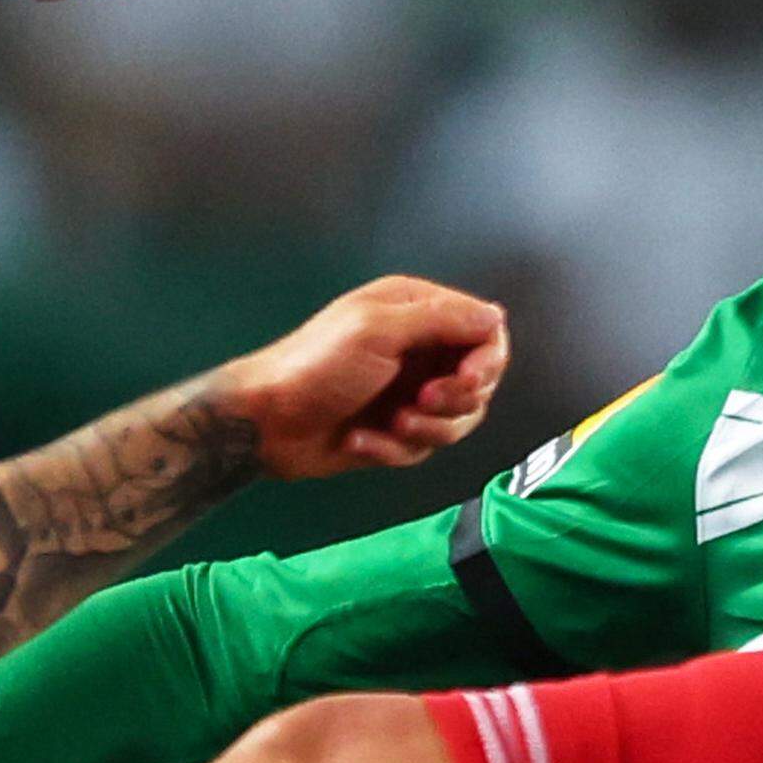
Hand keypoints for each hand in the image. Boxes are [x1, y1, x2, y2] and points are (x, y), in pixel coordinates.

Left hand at [216, 275, 511, 477]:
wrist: (267, 423)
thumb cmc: (316, 366)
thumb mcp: (379, 331)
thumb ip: (442, 320)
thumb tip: (495, 317)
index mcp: (416, 312)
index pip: (484, 332)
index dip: (487, 360)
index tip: (469, 381)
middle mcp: (419, 350)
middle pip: (480, 381)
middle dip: (454, 400)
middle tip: (418, 403)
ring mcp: (410, 393)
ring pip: (458, 421)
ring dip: (426, 430)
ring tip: (390, 425)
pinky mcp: (397, 431)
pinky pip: (423, 448)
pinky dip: (394, 450)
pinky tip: (361, 441)